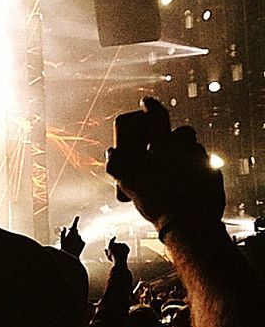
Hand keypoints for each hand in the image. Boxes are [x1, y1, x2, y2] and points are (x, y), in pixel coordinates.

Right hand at [58, 216, 84, 257]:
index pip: (74, 226)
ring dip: (75, 239)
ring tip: (71, 245)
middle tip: (68, 238)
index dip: (76, 220)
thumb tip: (64, 227)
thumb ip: (63, 233)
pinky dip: (78, 242)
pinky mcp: (83, 242)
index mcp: (71, 234)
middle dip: (72, 233)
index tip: (78, 216)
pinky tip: (75, 247)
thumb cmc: (65, 249)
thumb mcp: (62, 241)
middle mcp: (77, 235)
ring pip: (78, 236)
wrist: (72, 257)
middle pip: (75, 231)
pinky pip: (80, 240)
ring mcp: (81, 239)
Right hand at [105, 237, 130, 264]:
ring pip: (122, 244)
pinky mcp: (124, 245)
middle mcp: (114, 244)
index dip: (113, 239)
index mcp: (110, 247)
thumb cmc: (114, 261)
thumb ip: (106, 253)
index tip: (115, 237)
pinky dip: (126, 249)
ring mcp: (119, 245)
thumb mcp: (109, 257)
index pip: (111, 241)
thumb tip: (105, 249)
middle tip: (121, 253)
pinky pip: (126, 246)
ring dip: (123, 248)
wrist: (120, 262)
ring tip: (123, 254)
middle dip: (119, 247)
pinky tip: (126, 253)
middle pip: (118, 244)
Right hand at [106, 97, 224, 237]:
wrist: (188, 223)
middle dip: (172, 135)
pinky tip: (185, 185)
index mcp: (164, 144)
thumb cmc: (157, 200)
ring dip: (184, 155)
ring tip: (172, 172)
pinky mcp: (215, 176)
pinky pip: (205, 167)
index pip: (157, 115)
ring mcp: (204, 161)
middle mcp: (187, 147)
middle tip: (162, 147)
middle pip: (182, 131)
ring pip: (194, 150)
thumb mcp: (128, 182)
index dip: (150, 106)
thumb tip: (111, 153)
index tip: (146, 102)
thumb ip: (116, 163)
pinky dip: (195, 171)